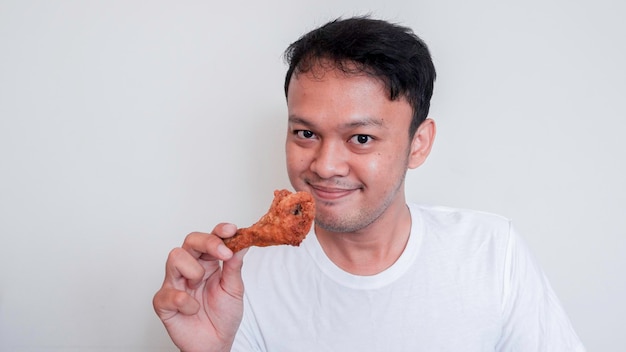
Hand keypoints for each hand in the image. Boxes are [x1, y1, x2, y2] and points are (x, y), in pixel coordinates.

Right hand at [153, 223, 247, 351]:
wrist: (216, 344)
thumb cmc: (223, 315)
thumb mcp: (235, 289)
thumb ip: (235, 266)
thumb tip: (242, 242)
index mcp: (208, 263)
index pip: (210, 238)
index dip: (219, 231)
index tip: (231, 230)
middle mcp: (190, 268)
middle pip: (190, 240)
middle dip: (208, 242)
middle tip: (223, 254)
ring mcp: (175, 283)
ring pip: (175, 257)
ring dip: (193, 270)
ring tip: (200, 286)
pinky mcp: (164, 302)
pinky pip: (169, 292)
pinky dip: (185, 301)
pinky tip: (194, 309)